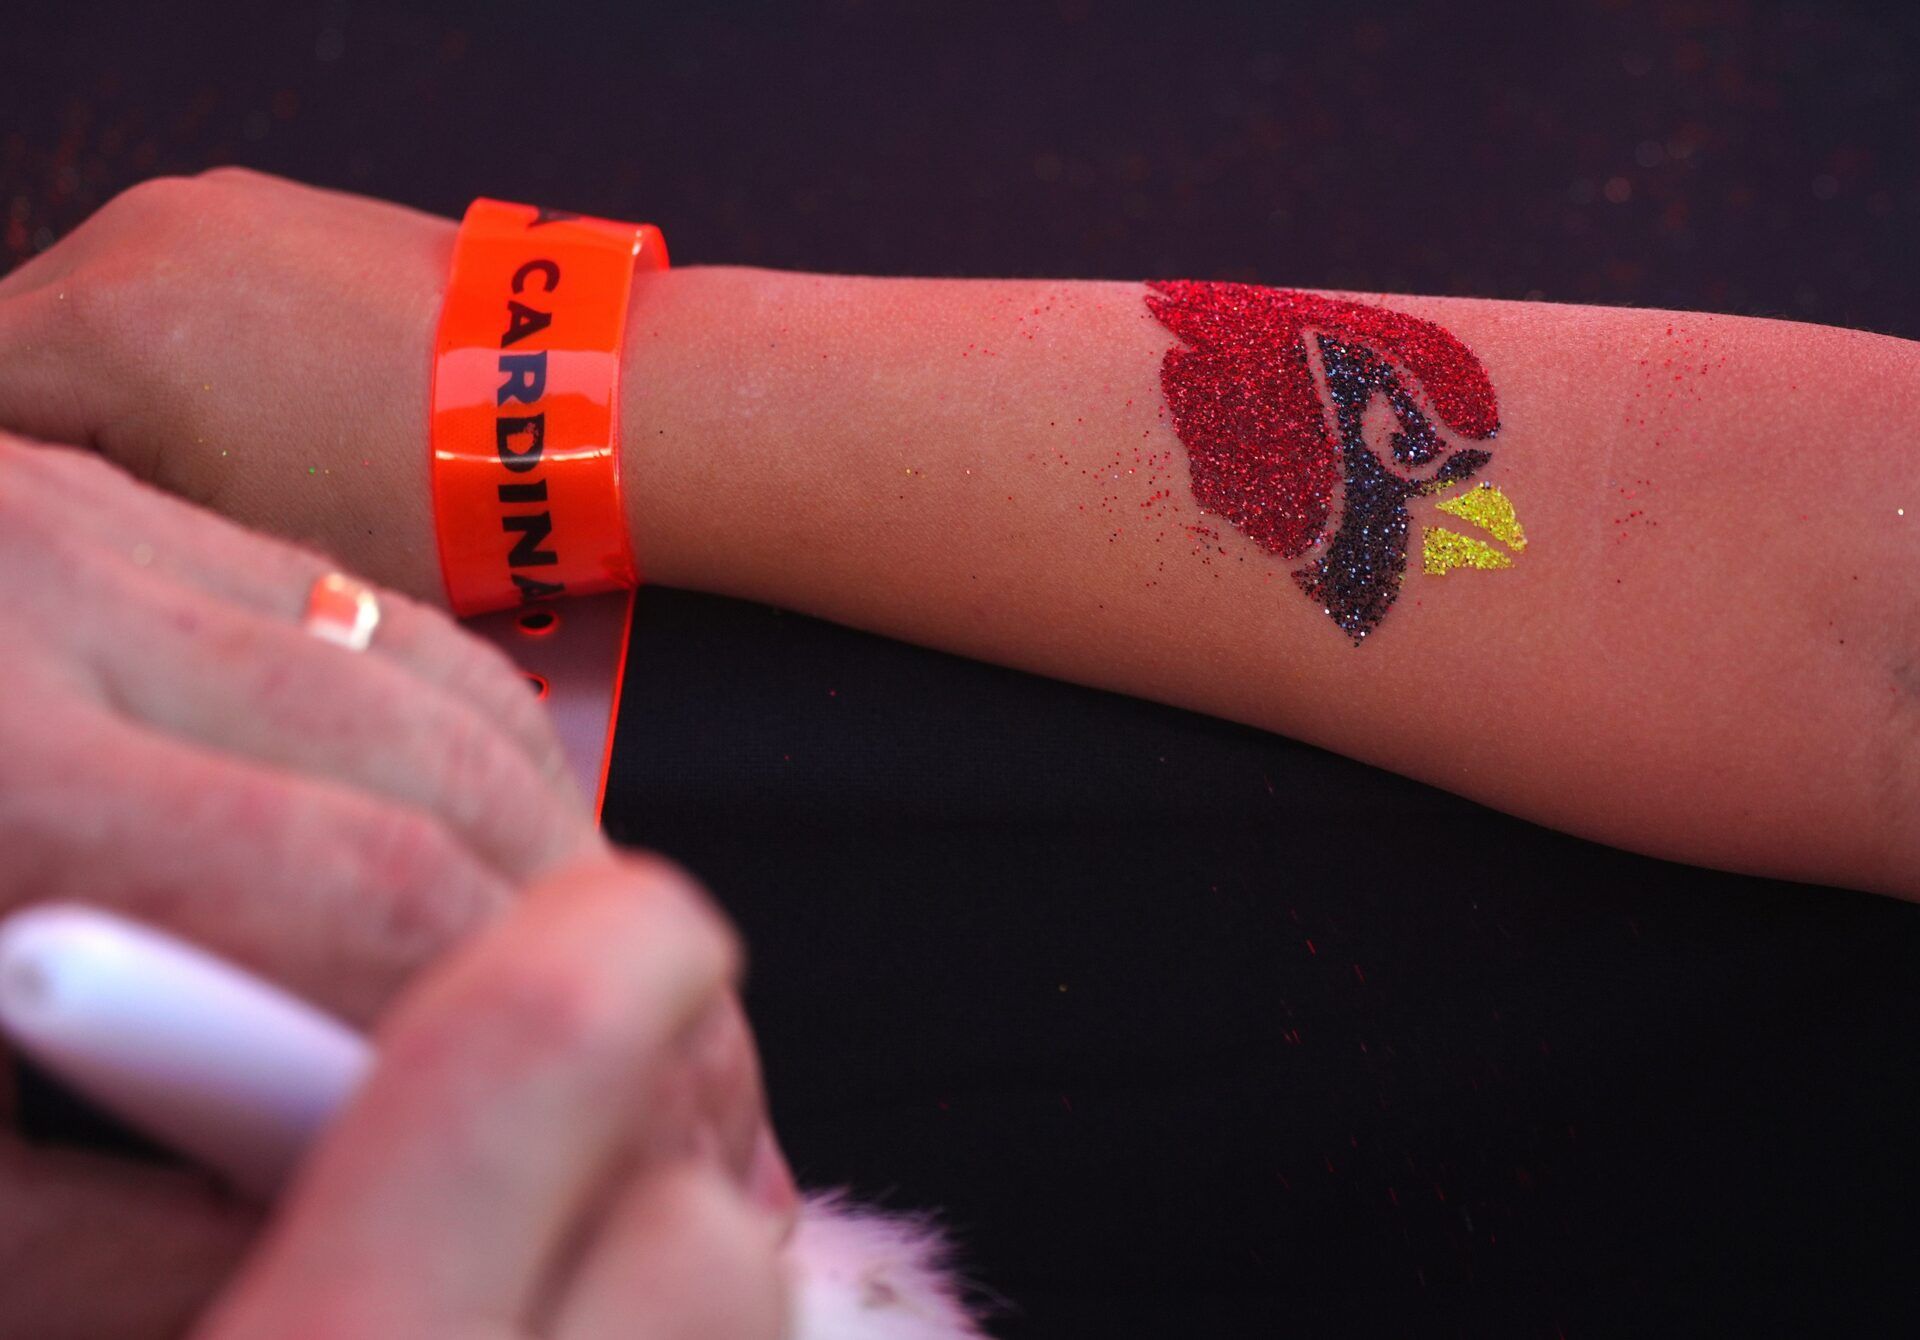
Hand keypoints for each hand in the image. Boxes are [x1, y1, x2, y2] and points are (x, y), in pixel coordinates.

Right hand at [0, 169, 461, 602]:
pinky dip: (172, 344)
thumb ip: (110, 505)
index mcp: (105, 326)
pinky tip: (252, 415)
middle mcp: (140, 238)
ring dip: (105, 385)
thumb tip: (77, 503)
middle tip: (124, 514)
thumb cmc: (432, 493)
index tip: (58, 524)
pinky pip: (167, 278)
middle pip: (12, 340)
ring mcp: (210, 209)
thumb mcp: (236, 540)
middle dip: (43, 428)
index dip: (16, 482)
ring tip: (203, 470)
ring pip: (86, 307)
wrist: (577, 406)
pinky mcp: (271, 208)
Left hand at [0, 431, 793, 1334]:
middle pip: (453, 772)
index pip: (364, 888)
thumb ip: (84, 1240)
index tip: (623, 1161)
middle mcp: (52, 575)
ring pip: (446, 686)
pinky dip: (489, 762)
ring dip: (570, 857)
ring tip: (634, 1000)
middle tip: (692, 1103)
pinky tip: (528, 867)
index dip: (524, 1040)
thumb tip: (326, 1265)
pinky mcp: (120, 500)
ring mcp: (97, 508)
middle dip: (600, 954)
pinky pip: (384, 632)